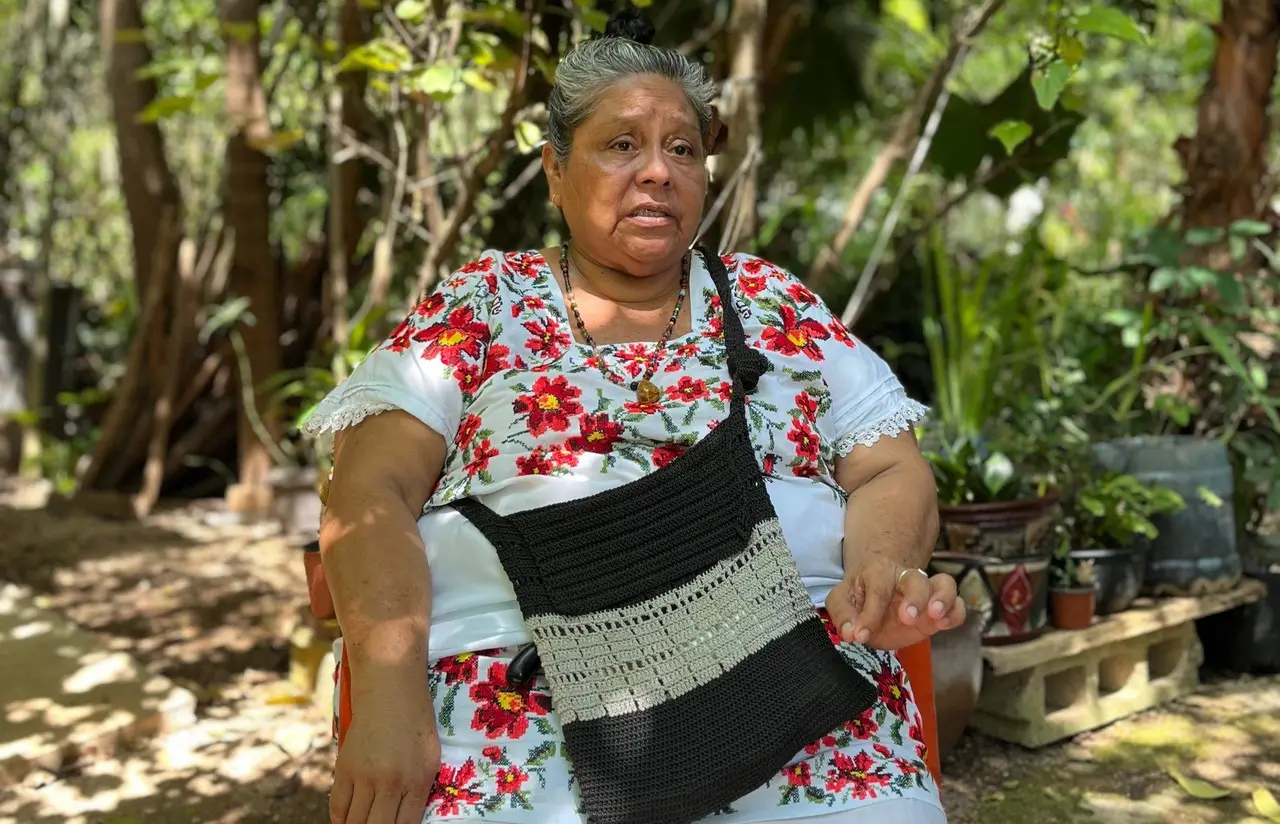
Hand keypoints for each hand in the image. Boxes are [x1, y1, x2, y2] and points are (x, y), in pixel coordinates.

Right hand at [330, 689, 440, 823]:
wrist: (390, 691)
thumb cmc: (416, 725)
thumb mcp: (430, 760)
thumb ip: (419, 793)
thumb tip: (407, 821)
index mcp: (418, 782)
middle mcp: (391, 783)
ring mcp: (365, 776)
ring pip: (356, 823)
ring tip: (365, 822)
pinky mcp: (344, 768)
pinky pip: (338, 807)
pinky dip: (341, 819)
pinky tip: (348, 819)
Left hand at [825, 552, 964, 650]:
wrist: (876, 595)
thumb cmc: (859, 596)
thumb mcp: (842, 601)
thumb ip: (843, 615)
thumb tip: (850, 633)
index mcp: (878, 573)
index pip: (878, 589)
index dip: (870, 614)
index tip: (860, 635)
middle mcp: (905, 579)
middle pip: (917, 579)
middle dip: (915, 597)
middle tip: (907, 617)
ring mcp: (925, 593)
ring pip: (944, 584)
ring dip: (943, 599)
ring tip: (936, 616)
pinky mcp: (937, 610)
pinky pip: (956, 605)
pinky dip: (955, 613)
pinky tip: (944, 624)